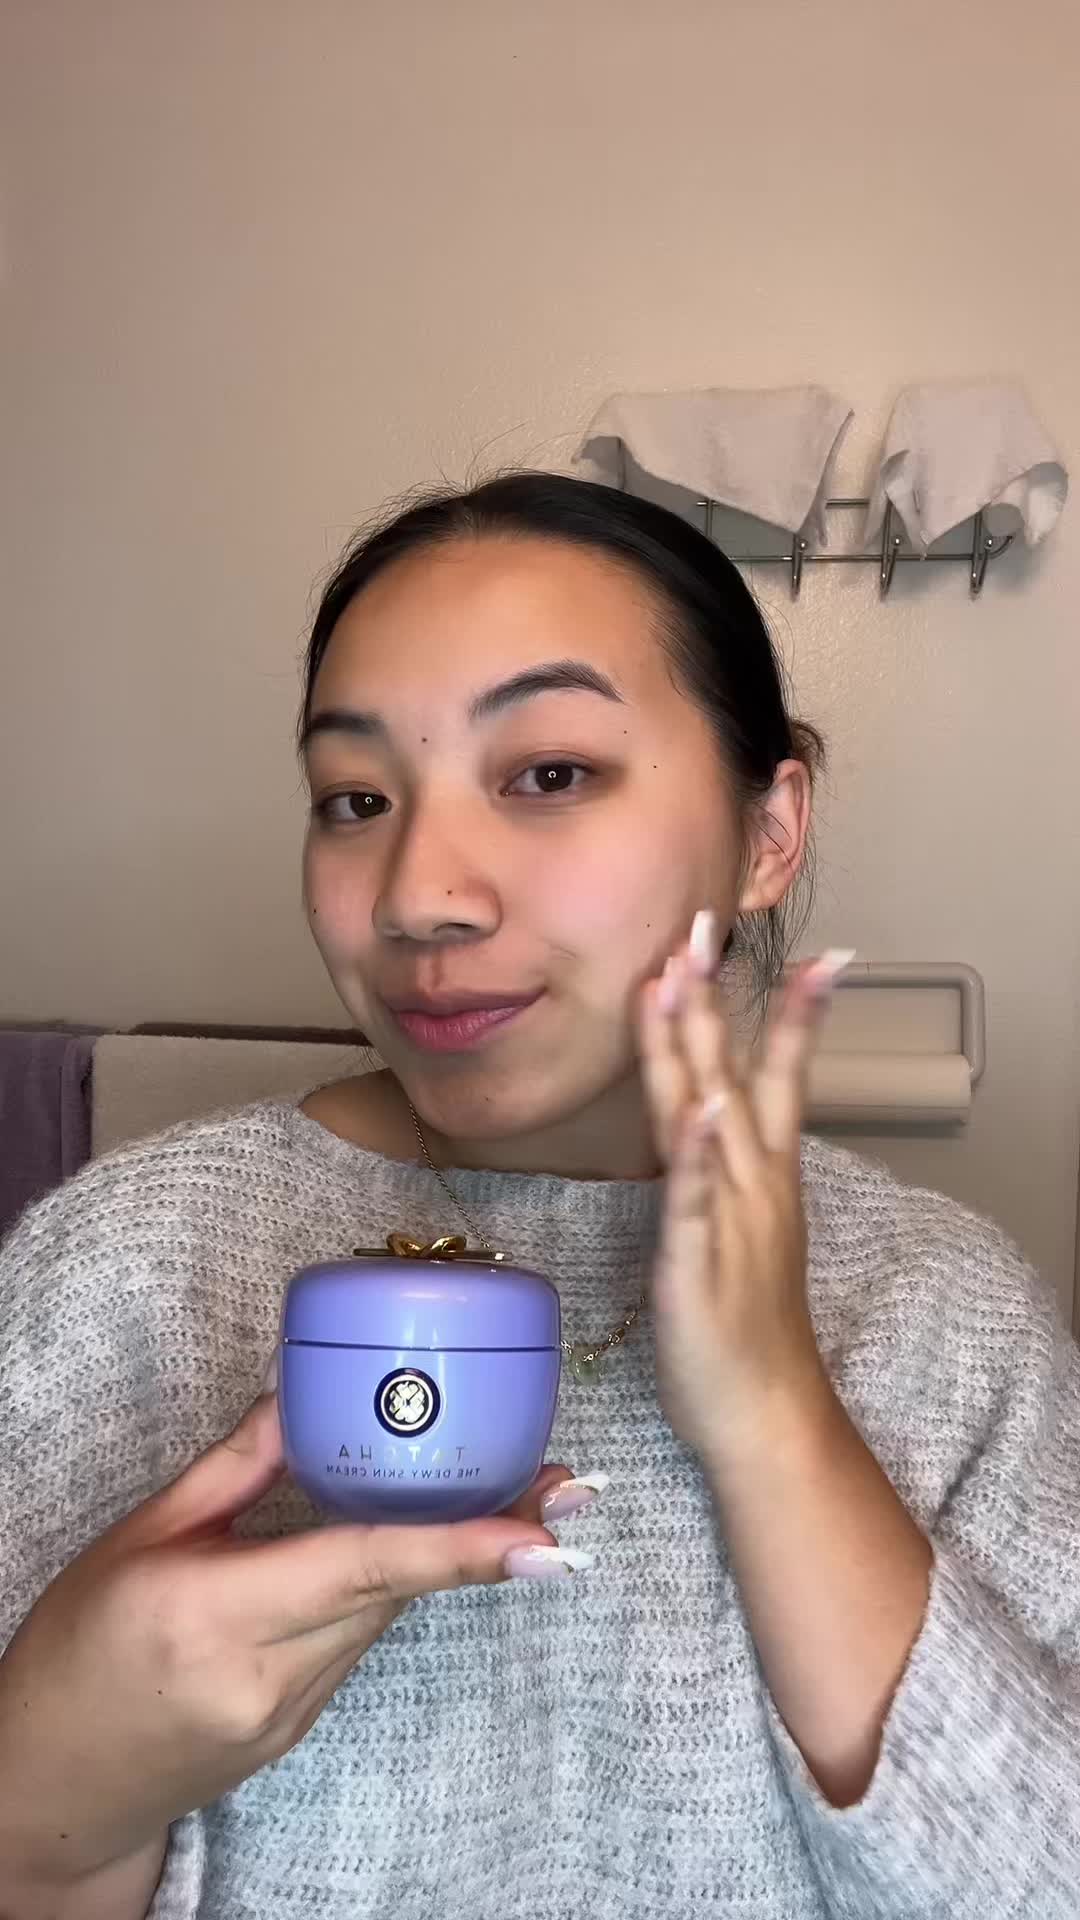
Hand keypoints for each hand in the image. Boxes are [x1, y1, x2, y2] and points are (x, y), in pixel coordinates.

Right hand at [0, 1391, 571, 1895]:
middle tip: (568, 1484)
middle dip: (487, 1536)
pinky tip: (404, 1544)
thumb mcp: (142, 1533)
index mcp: (212, 1614)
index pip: (359, 1570)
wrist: (48, 1782)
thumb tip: (304, 1387)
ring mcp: (285, 1713)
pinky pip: (358, 1639)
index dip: (460, 1550)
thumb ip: (237, 1463)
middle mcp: (262, 1674)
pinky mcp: (296, 1727)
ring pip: (384, 1613)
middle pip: (394, 1588)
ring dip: (443, 1554)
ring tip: (521, 1497)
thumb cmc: (77, 1647)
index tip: (546, 1539)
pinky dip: (386, 1586)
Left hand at [636, 917, 852, 1472]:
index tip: (819, 952)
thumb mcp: (738, 1224)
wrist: (765, 1412)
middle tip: (701, 926)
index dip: (794, 1012)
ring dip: (694, 1046)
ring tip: (681, 979)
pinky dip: (696, 1152)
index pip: (782, 1074)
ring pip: (707, 1117)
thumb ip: (723, 1164)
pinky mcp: (693, 1264)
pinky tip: (699, 1108)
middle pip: (734, 1073)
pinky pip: (692, 1199)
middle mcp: (752, 1183)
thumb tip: (706, 1109)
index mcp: (764, 1173)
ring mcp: (727, 1220)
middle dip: (712, 997)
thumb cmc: (745, 1322)